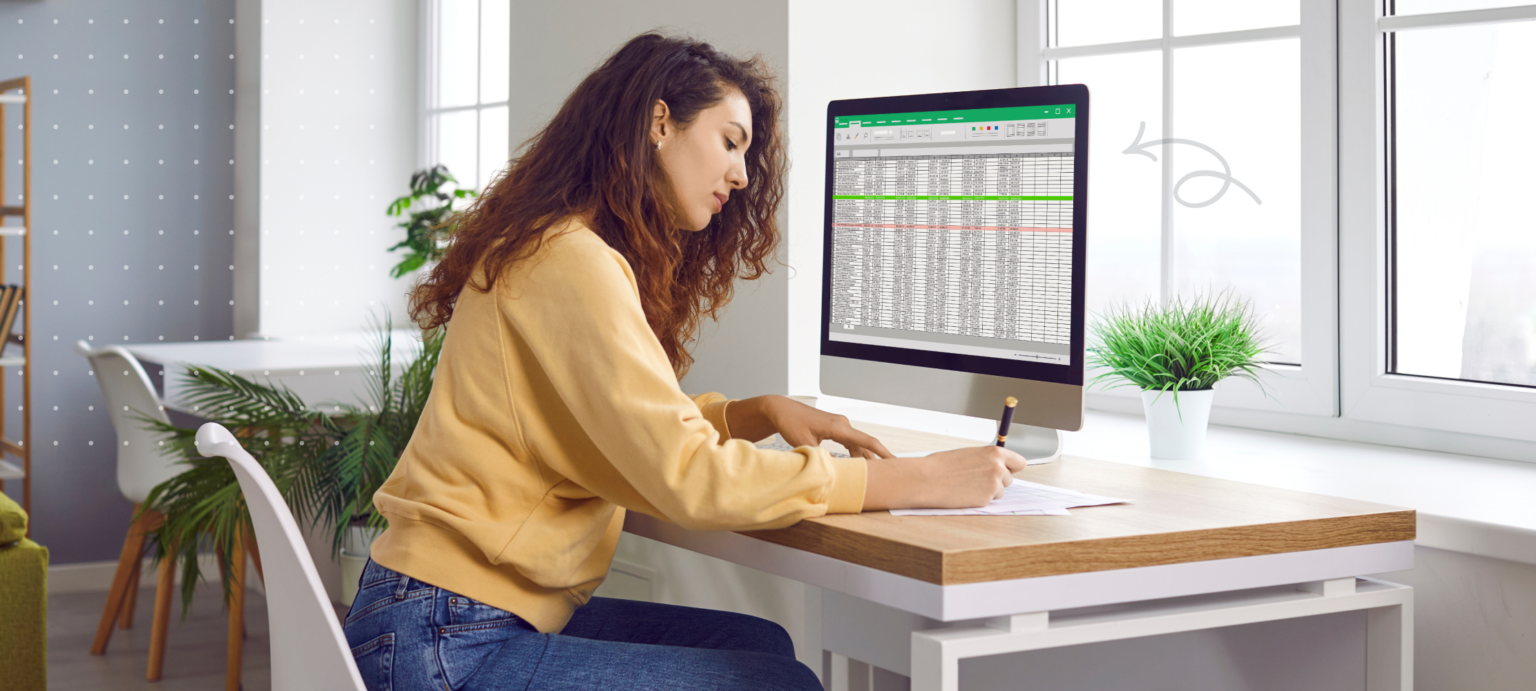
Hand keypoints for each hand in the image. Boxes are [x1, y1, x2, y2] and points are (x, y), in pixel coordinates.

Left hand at [726, 396, 893, 459]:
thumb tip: (831, 471)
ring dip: (865, 457)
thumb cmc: (791, 423)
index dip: (882, 452)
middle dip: (877, 459)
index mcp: (838, 427)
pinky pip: (850, 442)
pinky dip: (856, 453)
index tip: (895, 462)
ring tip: (874, 473)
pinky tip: (858, 464)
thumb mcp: (803, 443)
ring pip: (858, 444)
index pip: (866, 441)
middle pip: (865, 444)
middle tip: (887, 475)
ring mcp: (839, 425)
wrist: (781, 410)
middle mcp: (842, 424)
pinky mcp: (835, 428)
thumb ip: (819, 457)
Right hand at [862, 446, 1026, 510]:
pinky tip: (965, 493)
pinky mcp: (986, 500)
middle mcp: (998, 468)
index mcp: (994, 453)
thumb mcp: (969, 454)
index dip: (1013, 468)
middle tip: (977, 479)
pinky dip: (979, 499)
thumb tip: (999, 468)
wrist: (927, 479)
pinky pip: (989, 501)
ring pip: (1000, 491)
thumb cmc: (942, 465)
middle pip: (1010, 479)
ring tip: (968, 485)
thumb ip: (987, 460)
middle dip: (997, 481)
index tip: (1007, 470)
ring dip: (988, 491)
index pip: (1019, 463)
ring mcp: (993, 485)